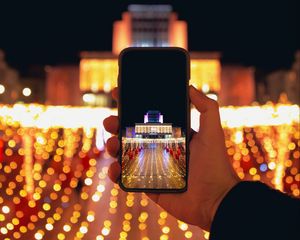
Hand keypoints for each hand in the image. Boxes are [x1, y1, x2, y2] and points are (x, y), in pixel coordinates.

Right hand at [103, 86, 238, 230]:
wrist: (215, 201)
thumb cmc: (215, 165)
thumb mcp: (212, 131)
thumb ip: (206, 107)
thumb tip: (190, 87)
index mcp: (171, 134)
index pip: (147, 118)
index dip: (132, 107)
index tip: (119, 95)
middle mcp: (159, 148)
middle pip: (131, 134)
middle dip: (117, 125)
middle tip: (110, 122)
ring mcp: (151, 167)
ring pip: (125, 153)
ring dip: (113, 146)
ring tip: (112, 145)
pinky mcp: (147, 185)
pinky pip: (126, 177)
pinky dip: (115, 172)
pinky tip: (115, 168)